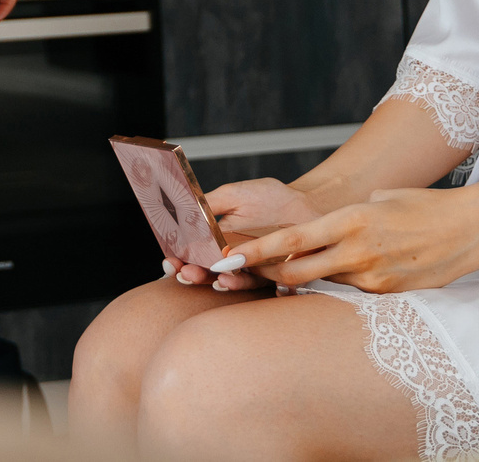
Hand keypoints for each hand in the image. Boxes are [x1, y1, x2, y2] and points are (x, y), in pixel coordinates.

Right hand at [169, 180, 321, 291]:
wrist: (307, 205)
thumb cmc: (271, 197)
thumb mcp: (234, 194)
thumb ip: (208, 204)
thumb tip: (183, 214)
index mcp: (215, 237)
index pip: (190, 252)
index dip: (177, 259)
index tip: (171, 261)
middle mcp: (229, 256)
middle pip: (203, 271)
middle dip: (191, 274)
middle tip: (184, 273)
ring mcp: (249, 268)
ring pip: (227, 281)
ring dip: (215, 282)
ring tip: (213, 278)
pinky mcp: (270, 276)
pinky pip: (254, 284)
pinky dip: (241, 284)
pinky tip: (231, 280)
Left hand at [230, 186, 478, 293]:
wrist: (470, 228)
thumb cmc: (424, 206)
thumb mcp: (379, 199)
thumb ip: (347, 218)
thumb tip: (327, 232)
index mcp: (350, 221)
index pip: (292, 242)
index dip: (257, 251)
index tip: (229, 257)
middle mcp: (357, 252)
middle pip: (297, 273)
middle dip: (269, 273)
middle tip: (245, 272)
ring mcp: (372, 278)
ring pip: (322, 282)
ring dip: (308, 277)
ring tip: (296, 268)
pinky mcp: (387, 294)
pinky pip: (351, 291)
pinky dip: (341, 283)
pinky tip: (346, 273)